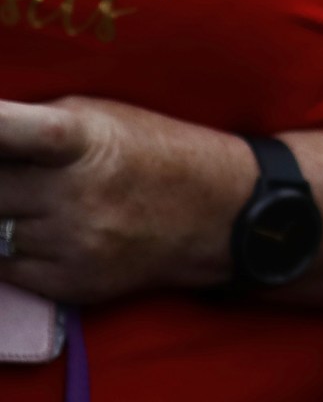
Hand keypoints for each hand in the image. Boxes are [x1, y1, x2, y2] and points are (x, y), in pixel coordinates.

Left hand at [0, 98, 255, 303]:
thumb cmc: (155, 151)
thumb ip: (33, 126)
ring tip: (21, 199)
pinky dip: (5, 247)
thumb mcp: (102, 118)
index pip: (8, 129)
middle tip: (2, 176)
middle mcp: (75, 195)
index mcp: (84, 140)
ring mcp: (72, 244)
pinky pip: (4, 267)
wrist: (222, 214)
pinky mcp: (71, 283)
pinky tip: (29, 228)